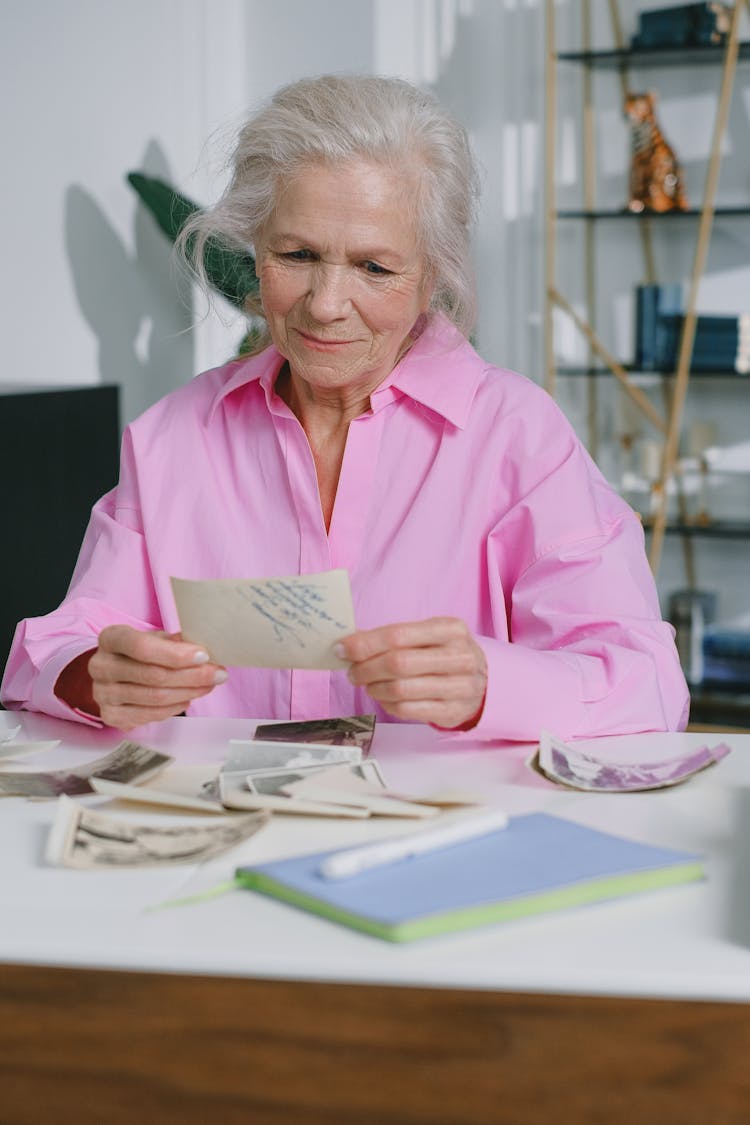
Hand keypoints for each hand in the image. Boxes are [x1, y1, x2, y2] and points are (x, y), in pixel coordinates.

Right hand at [55, 626, 226, 729]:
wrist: (115, 673)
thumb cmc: (140, 653)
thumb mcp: (154, 639)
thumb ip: (175, 643)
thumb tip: (205, 654)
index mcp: (111, 638)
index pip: (141, 647)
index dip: (176, 654)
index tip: (204, 656)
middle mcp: (101, 666)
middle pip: (153, 675)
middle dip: (192, 676)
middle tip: (218, 674)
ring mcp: (103, 693)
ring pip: (155, 697)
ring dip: (189, 692)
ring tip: (209, 685)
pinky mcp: (111, 716)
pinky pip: (150, 715)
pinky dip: (175, 707)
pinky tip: (188, 698)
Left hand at [337, 617, 486, 729]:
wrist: (483, 682)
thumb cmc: (444, 655)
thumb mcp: (427, 636)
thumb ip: (391, 637)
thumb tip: (348, 642)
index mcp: (451, 629)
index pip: (397, 635)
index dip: (364, 643)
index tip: (342, 648)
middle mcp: (459, 656)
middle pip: (397, 663)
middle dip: (365, 668)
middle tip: (352, 672)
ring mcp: (459, 686)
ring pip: (400, 689)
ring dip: (374, 688)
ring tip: (368, 684)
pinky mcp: (452, 711)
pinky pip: (407, 709)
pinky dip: (387, 704)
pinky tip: (385, 697)